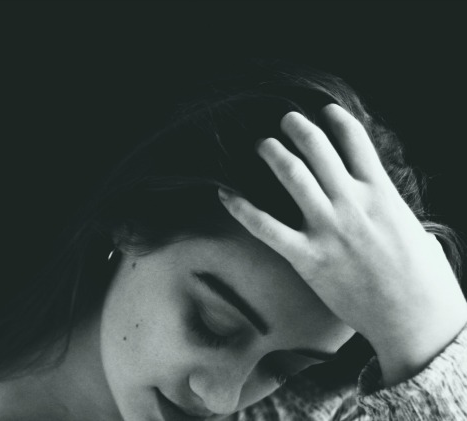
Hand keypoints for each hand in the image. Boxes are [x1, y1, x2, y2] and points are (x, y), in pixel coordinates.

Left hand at [217, 104, 466, 385]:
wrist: (416, 319)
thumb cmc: (423, 279)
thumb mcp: (413, 228)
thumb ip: (388, 208)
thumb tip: (377, 200)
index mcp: (382, 194)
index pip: (357, 142)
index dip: (338, 121)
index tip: (325, 110)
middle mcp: (352, 204)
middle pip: (319, 150)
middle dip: (298, 129)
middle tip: (285, 120)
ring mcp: (328, 229)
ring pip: (293, 175)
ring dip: (273, 152)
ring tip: (261, 143)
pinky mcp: (308, 257)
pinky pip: (265, 227)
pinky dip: (241, 207)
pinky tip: (224, 193)